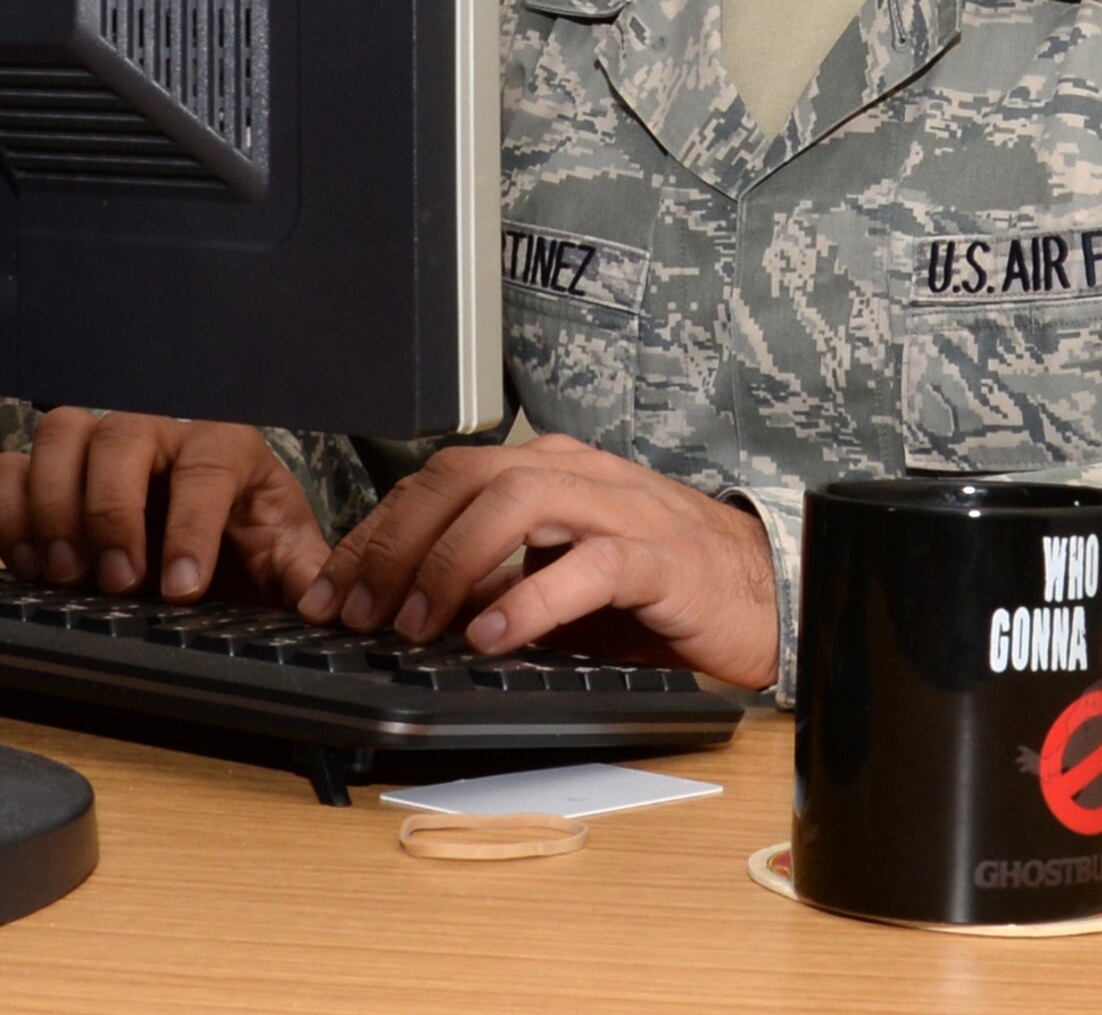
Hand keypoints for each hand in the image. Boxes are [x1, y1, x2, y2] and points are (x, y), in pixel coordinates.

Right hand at [0, 408, 328, 606]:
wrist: (214, 539)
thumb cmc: (249, 539)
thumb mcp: (287, 555)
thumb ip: (304, 574)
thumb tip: (322, 605)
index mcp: (227, 447)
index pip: (206, 466)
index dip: (191, 525)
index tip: (183, 587)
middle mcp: (161, 434)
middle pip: (123, 434)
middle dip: (114, 510)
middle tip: (119, 582)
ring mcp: (101, 447)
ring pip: (62, 433)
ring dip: (55, 504)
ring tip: (67, 573)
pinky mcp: (52, 474)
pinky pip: (11, 467)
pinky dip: (8, 510)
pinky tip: (28, 563)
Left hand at [298, 434, 778, 690]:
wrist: (764, 592)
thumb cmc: (658, 585)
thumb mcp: (559, 574)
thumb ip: (495, 576)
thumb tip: (403, 608)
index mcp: (549, 469)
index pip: (441, 477)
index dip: (377, 530)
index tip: (332, 589)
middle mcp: (579, 475)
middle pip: (465, 475)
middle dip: (397, 541)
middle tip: (359, 610)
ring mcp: (622, 509)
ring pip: (517, 500)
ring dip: (451, 562)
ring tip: (417, 625)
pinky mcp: (661, 558)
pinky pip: (589, 564)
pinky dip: (529, 599)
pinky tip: (492, 636)